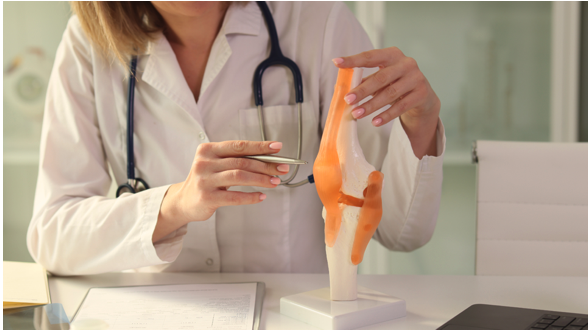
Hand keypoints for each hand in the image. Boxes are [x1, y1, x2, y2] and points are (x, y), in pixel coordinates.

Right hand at [154, 140, 288, 241]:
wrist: (183, 201)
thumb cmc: (206, 180)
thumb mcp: (216, 165)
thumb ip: (236, 160)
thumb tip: (269, 159)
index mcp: (208, 150)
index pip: (239, 146)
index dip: (260, 146)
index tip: (277, 147)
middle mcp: (205, 162)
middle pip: (242, 161)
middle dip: (266, 165)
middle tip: (282, 168)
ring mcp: (205, 180)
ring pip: (239, 176)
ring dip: (261, 179)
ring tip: (275, 182)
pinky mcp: (207, 197)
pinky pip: (234, 197)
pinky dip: (251, 196)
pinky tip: (262, 196)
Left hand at [333, 47, 439, 157]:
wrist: (423, 97)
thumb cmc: (397, 84)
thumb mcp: (383, 78)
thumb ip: (366, 79)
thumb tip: (344, 87)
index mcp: (393, 55)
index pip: (370, 56)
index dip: (353, 60)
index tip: (337, 62)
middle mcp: (406, 64)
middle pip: (380, 77)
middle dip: (362, 90)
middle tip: (348, 100)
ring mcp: (416, 78)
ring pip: (390, 94)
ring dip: (371, 105)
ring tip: (357, 114)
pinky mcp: (421, 94)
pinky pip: (400, 107)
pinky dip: (386, 115)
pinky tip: (375, 122)